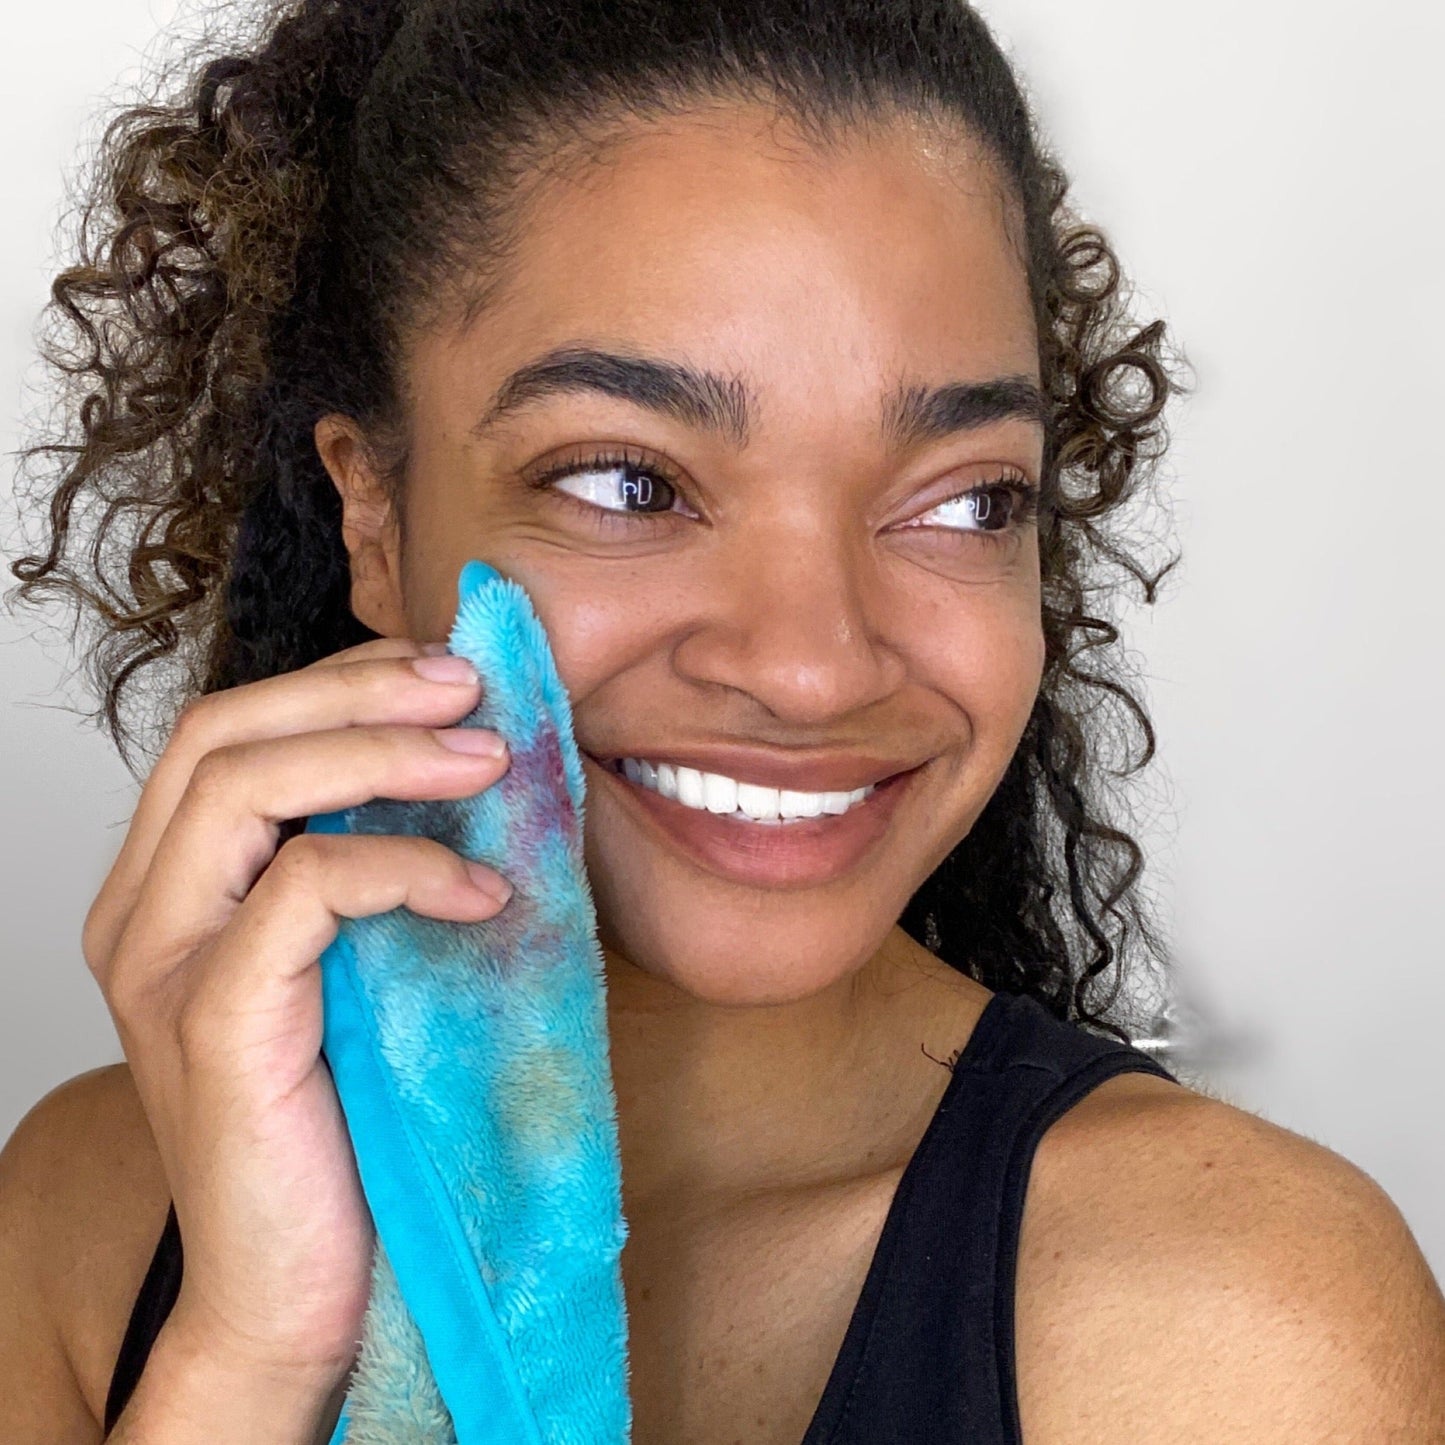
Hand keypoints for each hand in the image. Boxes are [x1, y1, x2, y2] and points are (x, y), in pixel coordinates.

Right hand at [84, 638, 511, 1377]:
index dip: (334, 681)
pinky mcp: (217, 1025)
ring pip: (249, 788)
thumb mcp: (353, 962)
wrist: (298, 1284)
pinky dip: (404, 868)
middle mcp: (144, 916)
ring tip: (491, 759)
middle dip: (357, 691)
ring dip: (385, 754)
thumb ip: (366, 868)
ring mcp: (166, 970)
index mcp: (169, 890)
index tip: (439, 671)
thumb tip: (464, 758)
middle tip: (470, 687)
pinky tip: (484, 891)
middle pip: (222, 734)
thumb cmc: (341, 1117)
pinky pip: (305, 890)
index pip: (226, 731)